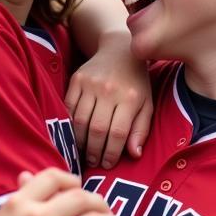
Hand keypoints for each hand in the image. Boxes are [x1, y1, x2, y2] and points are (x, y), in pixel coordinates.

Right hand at [66, 37, 152, 167]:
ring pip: (80, 121)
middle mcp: (110, 90)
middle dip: (94, 151)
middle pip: (97, 129)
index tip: (108, 164)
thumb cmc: (136, 82)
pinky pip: (68, 107)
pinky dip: (69, 124)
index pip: (118, 133)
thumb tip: (135, 155)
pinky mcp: (76, 79)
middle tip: (93, 161)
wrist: (119, 50)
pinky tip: (74, 134)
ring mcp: (91, 84)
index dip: (111, 153)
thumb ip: (141, 129)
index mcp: (131, 98)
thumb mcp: (147, 104)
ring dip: (80, 141)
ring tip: (84, 151)